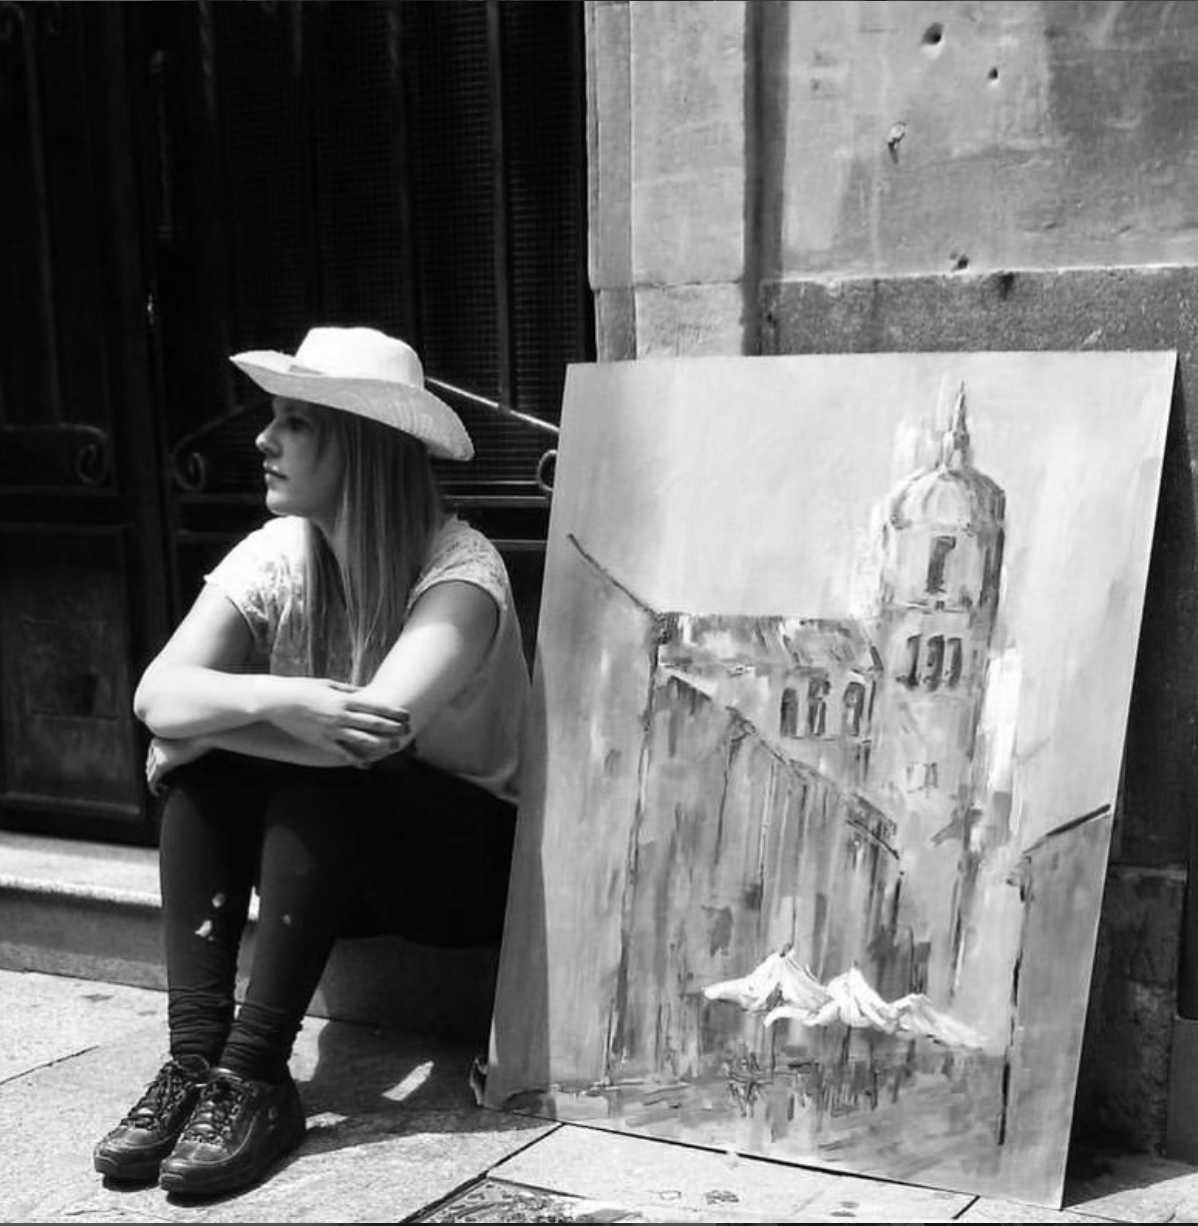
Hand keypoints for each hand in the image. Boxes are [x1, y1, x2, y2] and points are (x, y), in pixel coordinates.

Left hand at [146, 736, 209, 795]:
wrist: (203, 738)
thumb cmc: (197, 742)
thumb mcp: (180, 747)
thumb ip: (171, 754)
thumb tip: (163, 767)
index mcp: (155, 741)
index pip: (150, 760)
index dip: (155, 771)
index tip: (164, 779)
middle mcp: (153, 747)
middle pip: (149, 767)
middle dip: (154, 777)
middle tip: (164, 786)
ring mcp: (156, 755)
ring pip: (150, 774)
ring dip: (154, 784)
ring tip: (161, 791)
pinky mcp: (162, 763)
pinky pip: (152, 779)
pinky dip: (154, 787)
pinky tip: (160, 792)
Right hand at [266, 677, 410, 763]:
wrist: (277, 701)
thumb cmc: (302, 688)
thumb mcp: (328, 684)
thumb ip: (348, 690)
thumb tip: (364, 694)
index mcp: (343, 699)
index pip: (375, 706)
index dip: (393, 712)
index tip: (407, 715)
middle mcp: (341, 716)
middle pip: (373, 724)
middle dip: (393, 728)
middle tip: (407, 731)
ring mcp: (331, 730)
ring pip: (362, 740)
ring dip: (381, 745)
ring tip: (394, 747)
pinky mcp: (321, 742)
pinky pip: (342, 753)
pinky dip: (356, 760)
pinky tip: (367, 765)